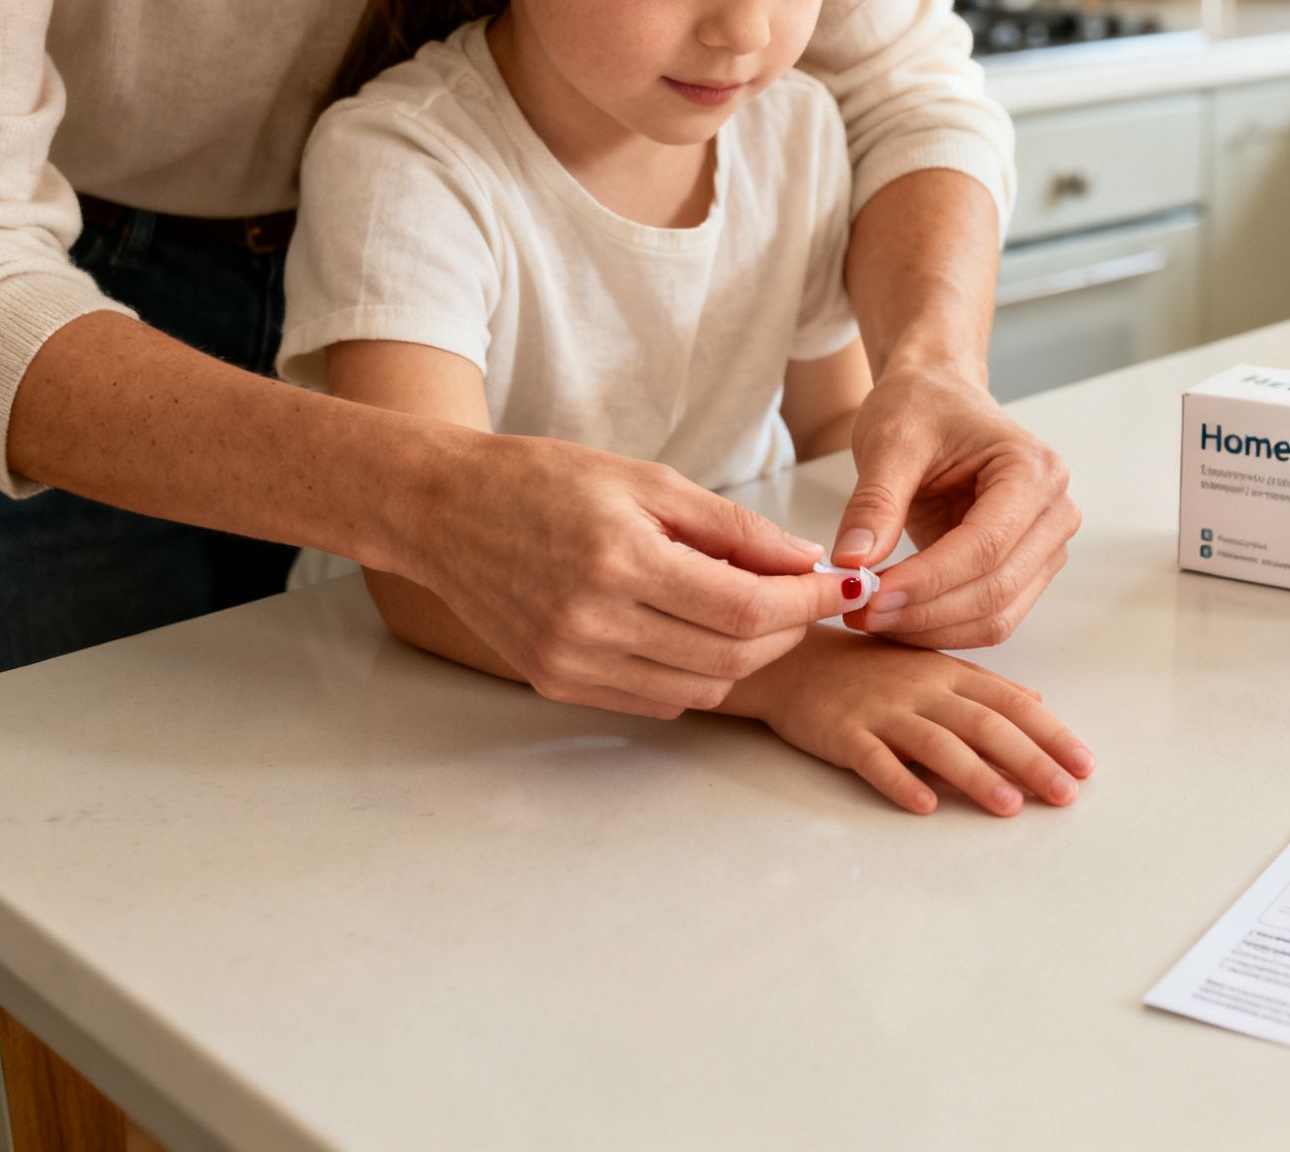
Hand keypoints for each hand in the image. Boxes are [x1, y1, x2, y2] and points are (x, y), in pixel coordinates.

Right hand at [401, 433, 866, 718]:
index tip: (845, 586)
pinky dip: (697, 674)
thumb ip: (731, 528)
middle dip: (787, 630)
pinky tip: (699, 634)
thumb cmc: (547, 481)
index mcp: (621, 560)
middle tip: (807, 598)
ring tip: (755, 613)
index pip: (746, 608)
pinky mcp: (557, 683)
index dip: (808, 602)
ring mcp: (573, 661)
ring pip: (702, 687)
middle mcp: (595, 622)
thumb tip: (806, 560)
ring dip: (747, 657)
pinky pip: (658, 699)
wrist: (443, 512)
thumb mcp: (647, 481)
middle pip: (732, 655)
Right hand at [718, 626, 1095, 814]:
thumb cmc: (866, 670)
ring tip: (1009, 806)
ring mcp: (881, 710)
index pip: (1011, 703)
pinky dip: (900, 781)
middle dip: (1030, 759)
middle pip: (985, 724)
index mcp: (948, 672)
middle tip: (1065, 793)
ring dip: (976, 775)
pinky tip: (925, 805)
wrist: (792, 662)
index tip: (1085, 765)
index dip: (1051, 733)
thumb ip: (982, 686)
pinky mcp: (843, 732)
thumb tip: (1038, 703)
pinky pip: (874, 758)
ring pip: (937, 743)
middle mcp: (921, 688)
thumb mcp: (929, 668)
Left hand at [830, 364, 1080, 648]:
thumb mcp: (889, 442)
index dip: (927, 581)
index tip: (869, 596)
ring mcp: (1046, 547)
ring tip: (871, 617)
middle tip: (860, 612)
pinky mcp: (1026, 571)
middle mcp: (1055, 512)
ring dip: (931, 629)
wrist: (938, 398)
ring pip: (996, 616)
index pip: (985, 546)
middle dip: (924, 612)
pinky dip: (941, 628)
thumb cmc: (922, 407)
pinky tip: (895, 618)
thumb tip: (853, 564)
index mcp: (1033, 470)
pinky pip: (990, 617)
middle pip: (995, 589)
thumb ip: (874, 503)